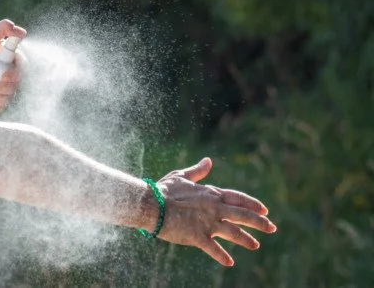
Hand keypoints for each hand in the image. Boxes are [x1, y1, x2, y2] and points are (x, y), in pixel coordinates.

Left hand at [0, 19, 26, 110]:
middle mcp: (4, 71)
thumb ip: (3, 28)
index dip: (17, 72)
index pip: (21, 66)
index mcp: (6, 58)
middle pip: (16, 82)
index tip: (5, 73)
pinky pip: (1, 104)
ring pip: (10, 94)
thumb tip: (23, 32)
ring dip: (3, 96)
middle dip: (8, 85)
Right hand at [154, 157, 276, 266]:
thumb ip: (198, 171)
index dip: (253, 205)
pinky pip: (214, 249)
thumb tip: (209, 161)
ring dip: (247, 240)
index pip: (238, 199)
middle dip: (260, 223)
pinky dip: (222, 256)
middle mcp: (214, 208)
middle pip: (243, 216)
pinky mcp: (198, 236)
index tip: (265, 210)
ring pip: (234, 233)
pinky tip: (229, 262)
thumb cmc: (163, 190)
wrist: (150, 204)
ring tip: (256, 245)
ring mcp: (208, 223)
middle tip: (272, 228)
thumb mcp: (181, 177)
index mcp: (211, 194)